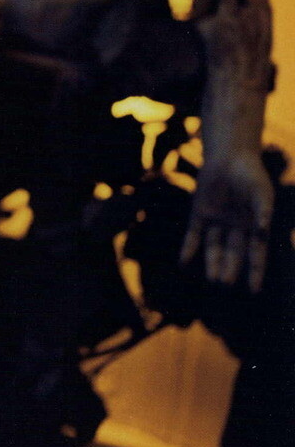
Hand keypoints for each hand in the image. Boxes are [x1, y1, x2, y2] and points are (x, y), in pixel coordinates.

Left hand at [180, 150, 273, 292]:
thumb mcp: (261, 194)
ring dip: (212, 263)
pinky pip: (193, 235)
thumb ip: (263, 212)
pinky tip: (183, 263)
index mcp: (253, 227)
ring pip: (213, 248)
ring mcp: (216, 222)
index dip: (255, 272)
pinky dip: (188, 249)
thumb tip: (263, 232)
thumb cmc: (251, 175)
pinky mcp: (200, 214)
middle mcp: (234, 229)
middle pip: (232, 254)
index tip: (254, 290)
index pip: (256, 254)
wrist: (230, 156)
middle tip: (225, 284)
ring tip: (212, 280)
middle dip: (229, 269)